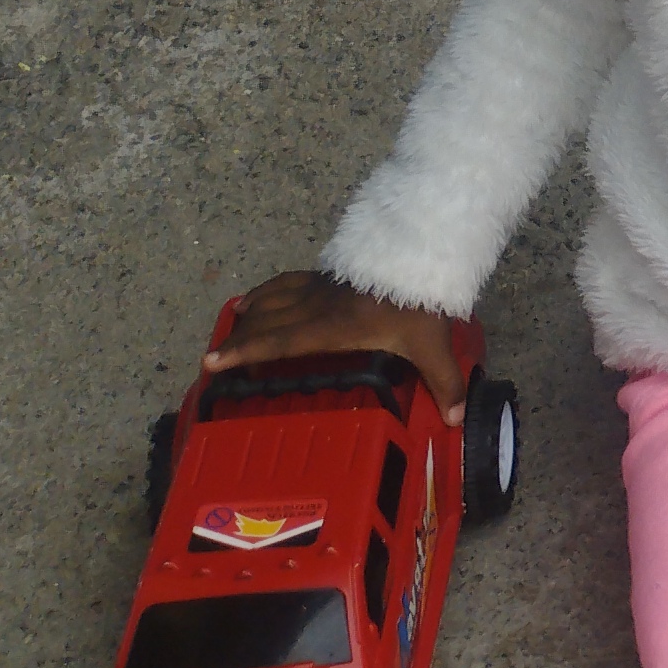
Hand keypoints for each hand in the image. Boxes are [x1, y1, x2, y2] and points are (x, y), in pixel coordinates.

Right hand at [205, 271, 465, 419]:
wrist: (426, 247)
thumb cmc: (423, 299)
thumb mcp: (433, 343)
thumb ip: (443, 381)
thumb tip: (455, 420)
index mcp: (335, 328)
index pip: (281, 341)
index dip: (246, 352)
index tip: (212, 361)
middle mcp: (320, 306)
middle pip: (270, 321)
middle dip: (239, 338)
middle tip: (212, 355)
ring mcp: (325, 286)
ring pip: (277, 296)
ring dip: (253, 310)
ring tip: (233, 321)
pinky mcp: (334, 272)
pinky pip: (292, 280)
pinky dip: (271, 288)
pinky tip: (263, 294)